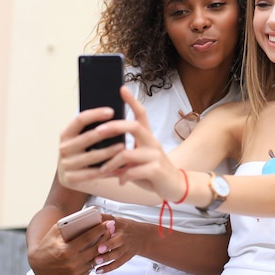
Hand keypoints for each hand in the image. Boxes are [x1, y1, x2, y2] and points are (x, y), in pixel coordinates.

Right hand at [27, 216, 113, 274]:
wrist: (38, 264)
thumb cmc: (48, 243)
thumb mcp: (55, 231)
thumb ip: (69, 224)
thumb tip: (88, 217)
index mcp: (66, 251)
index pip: (88, 238)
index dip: (100, 229)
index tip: (109, 222)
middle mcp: (71, 263)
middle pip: (96, 248)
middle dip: (106, 237)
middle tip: (113, 228)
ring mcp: (74, 273)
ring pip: (95, 259)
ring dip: (104, 248)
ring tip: (109, 238)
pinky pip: (91, 267)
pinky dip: (95, 259)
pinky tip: (101, 250)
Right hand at [57, 105, 125, 183]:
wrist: (77, 177)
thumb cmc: (87, 152)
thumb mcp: (87, 140)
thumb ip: (95, 128)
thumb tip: (113, 113)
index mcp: (66, 134)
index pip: (79, 120)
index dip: (95, 114)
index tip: (112, 111)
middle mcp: (63, 148)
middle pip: (87, 137)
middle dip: (106, 132)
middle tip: (122, 128)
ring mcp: (65, 164)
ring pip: (91, 156)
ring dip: (108, 152)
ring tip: (123, 147)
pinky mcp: (70, 179)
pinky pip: (92, 174)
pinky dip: (107, 170)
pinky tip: (120, 166)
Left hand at [90, 217, 145, 273]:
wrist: (143, 237)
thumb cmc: (125, 228)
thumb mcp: (117, 220)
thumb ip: (105, 218)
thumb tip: (92, 213)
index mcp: (120, 226)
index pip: (113, 224)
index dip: (106, 226)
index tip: (99, 229)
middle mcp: (124, 237)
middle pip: (117, 241)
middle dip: (108, 245)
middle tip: (99, 249)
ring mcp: (126, 248)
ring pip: (117, 254)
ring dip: (106, 258)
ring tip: (96, 262)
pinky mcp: (126, 257)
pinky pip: (118, 263)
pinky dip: (108, 268)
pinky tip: (99, 270)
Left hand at [95, 87, 185, 201]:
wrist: (176, 186)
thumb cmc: (153, 171)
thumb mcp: (140, 158)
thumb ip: (125, 151)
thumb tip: (105, 148)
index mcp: (148, 137)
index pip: (141, 114)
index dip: (132, 101)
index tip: (122, 88)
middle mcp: (153, 143)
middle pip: (134, 126)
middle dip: (114, 127)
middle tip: (98, 131)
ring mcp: (155, 156)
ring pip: (126, 154)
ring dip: (111, 163)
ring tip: (104, 170)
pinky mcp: (156, 170)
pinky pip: (132, 171)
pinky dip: (122, 177)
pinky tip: (120, 181)